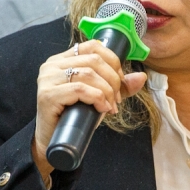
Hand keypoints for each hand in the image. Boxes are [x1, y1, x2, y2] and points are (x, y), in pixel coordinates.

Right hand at [32, 40, 146, 181]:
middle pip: (94, 61)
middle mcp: (52, 65)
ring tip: (109, 107)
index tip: (120, 80)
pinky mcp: (47, 95)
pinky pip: (80, 89)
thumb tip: (142, 76)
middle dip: (113, 80)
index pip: (93, 46)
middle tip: (116, 100)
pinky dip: (97, 98)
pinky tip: (101, 109)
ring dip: (106, 92)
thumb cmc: (74, 117)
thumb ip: (118, 86)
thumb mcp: (99, 97)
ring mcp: (47, 79)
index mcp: (62, 59)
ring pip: (88, 74)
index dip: (113, 61)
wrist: (53, 142)